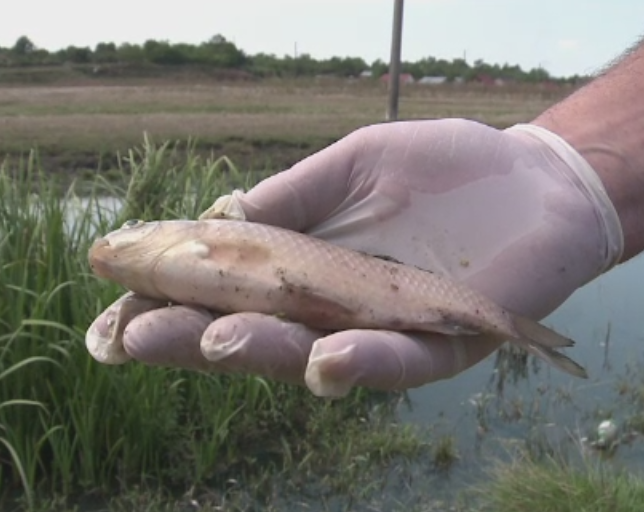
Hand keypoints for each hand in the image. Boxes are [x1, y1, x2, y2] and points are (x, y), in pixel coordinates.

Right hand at [86, 119, 622, 396]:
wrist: (533, 177)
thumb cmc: (441, 170)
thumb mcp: (348, 167)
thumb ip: (288, 201)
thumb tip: (213, 222)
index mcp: (306, 273)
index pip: (224, 298)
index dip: (168, 309)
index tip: (110, 319)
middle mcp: (334, 313)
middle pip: (255, 336)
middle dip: (194, 340)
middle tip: (137, 338)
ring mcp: (385, 333)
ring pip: (314, 356)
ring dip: (265, 354)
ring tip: (217, 342)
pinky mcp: (442, 344)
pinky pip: (398, 365)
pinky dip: (362, 366)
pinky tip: (324, 360)